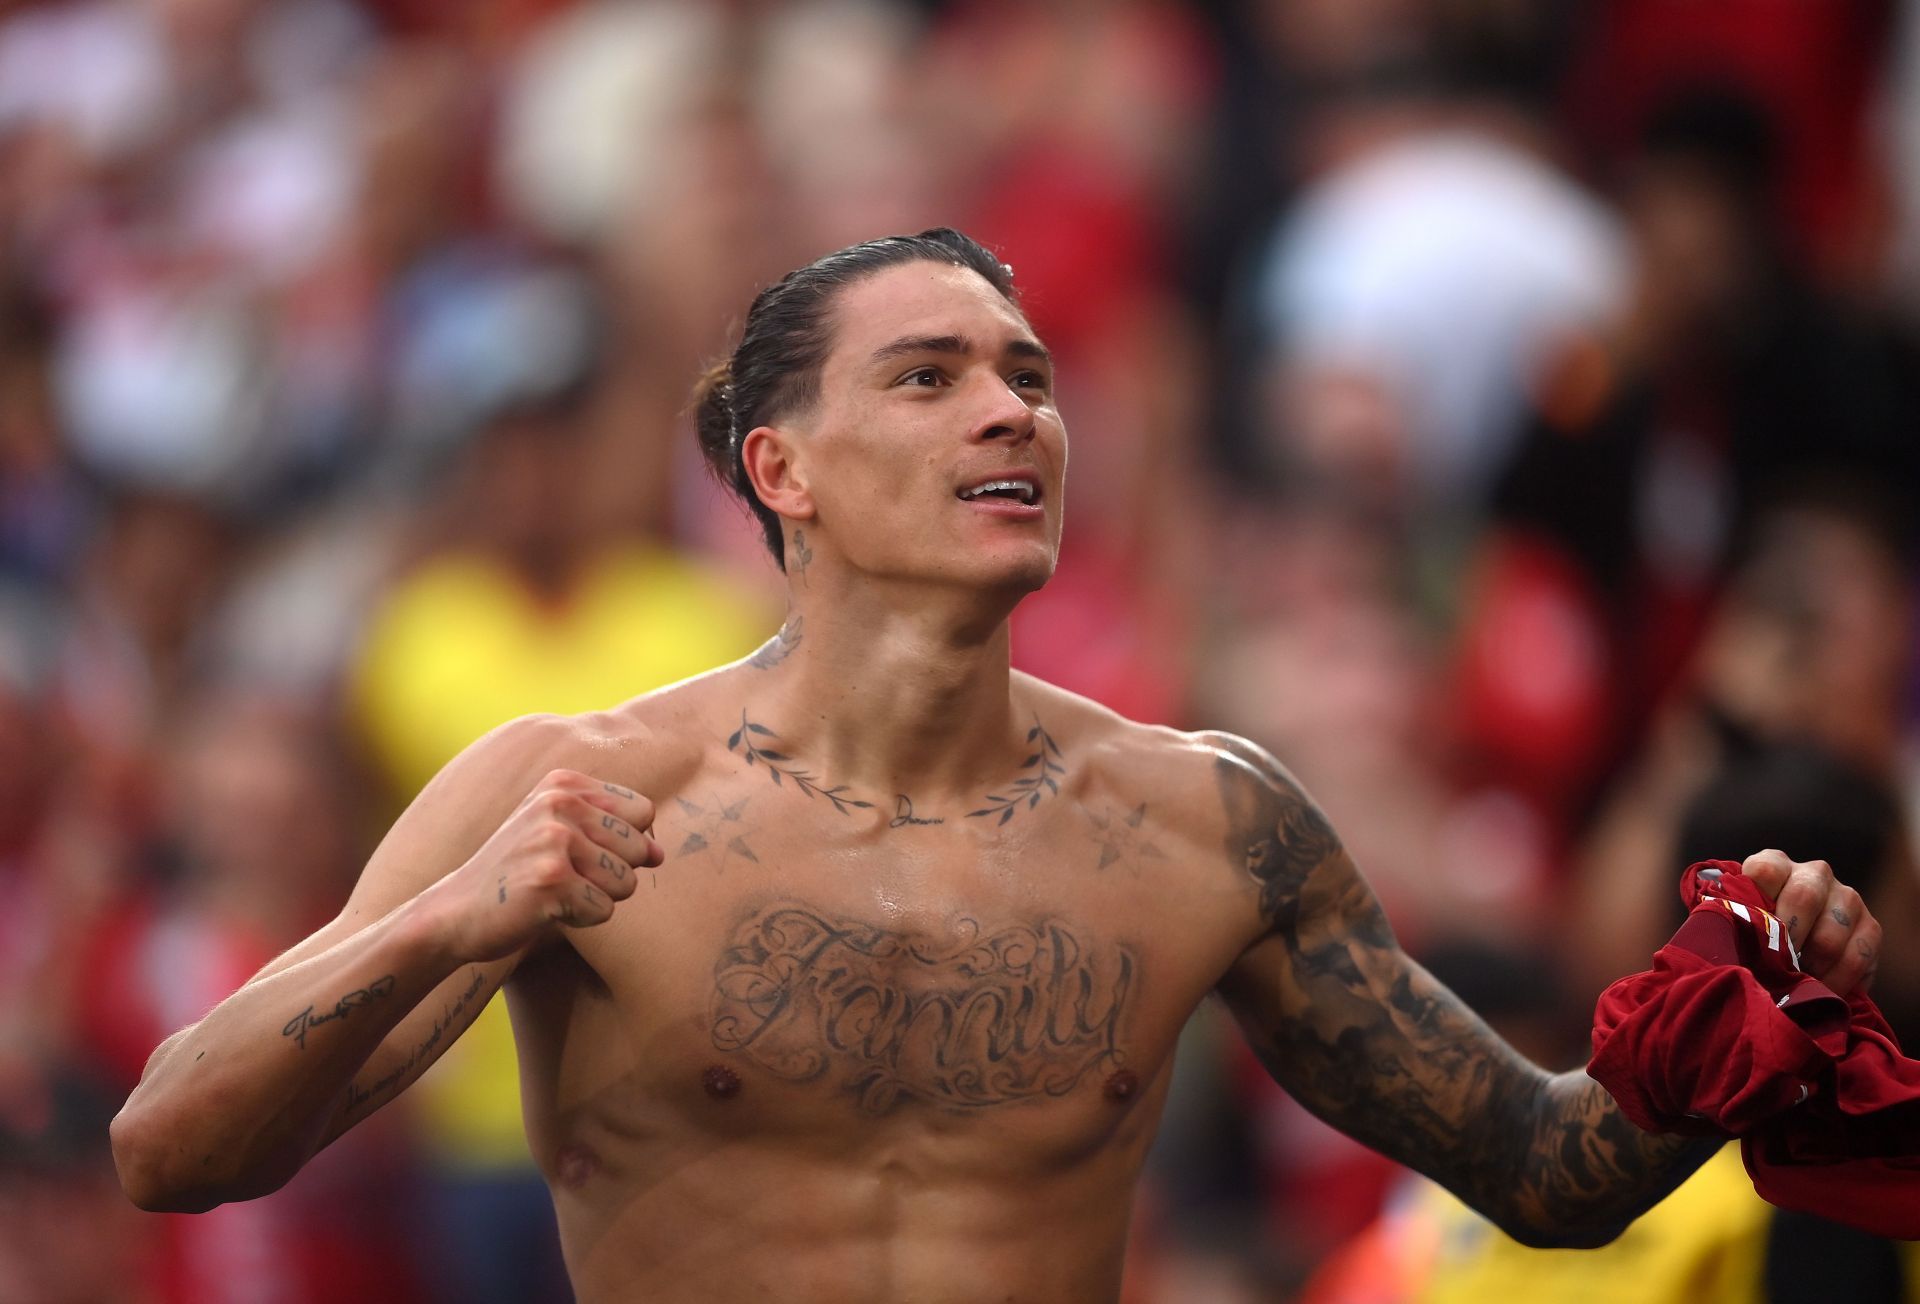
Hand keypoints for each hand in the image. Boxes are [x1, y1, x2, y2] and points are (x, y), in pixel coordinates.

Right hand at [429, 769, 662, 962]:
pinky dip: (581, 919)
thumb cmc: (515, 874)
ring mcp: (555, 840)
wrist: (454, 912)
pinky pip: (604, 909)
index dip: (625, 842)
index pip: (643, 811)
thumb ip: (613, 835)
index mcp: (564, 783)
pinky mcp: (552, 880)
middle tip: (563, 877)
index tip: (584, 852)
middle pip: (638, 848)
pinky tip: (545, 909)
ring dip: (595, 898)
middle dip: (612, 875)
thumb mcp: (558, 835)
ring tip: (553, 892)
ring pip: (626, 882)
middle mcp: (560, 803)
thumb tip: (660, 853)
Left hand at [1738, 849, 1880, 994]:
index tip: (1748, 933)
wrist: (1794, 949)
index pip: (1764, 871)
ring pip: (1830, 935)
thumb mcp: (1736, 921)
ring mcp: (1847, 898)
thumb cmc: (1754, 934)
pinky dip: (1837, 980)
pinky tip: (1821, 990)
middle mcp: (1814, 873)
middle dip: (1785, 941)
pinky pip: (1858, 957)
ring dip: (1810, 967)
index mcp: (1774, 864)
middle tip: (1773, 968)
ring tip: (1795, 985)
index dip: (1755, 904)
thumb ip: (1728, 920)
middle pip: (1803, 898)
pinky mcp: (1871, 927)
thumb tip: (1715, 937)